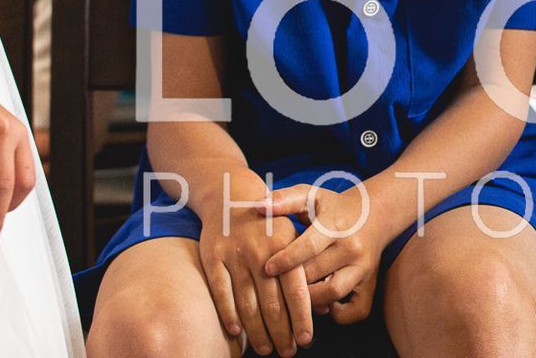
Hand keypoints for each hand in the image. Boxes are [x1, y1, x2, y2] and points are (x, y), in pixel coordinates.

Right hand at [192, 170, 312, 356]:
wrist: (231, 193)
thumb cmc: (269, 223)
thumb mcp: (292, 235)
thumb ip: (303, 270)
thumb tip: (322, 308)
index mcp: (285, 245)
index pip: (297, 291)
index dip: (302, 319)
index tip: (306, 340)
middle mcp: (260, 252)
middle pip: (273, 304)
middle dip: (282, 333)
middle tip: (288, 352)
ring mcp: (235, 256)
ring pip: (247, 304)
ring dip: (257, 332)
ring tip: (266, 349)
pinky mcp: (213, 258)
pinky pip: (221, 293)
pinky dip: (228, 315)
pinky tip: (236, 332)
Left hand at [261, 183, 385, 325]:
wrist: (376, 214)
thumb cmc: (335, 207)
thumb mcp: (312, 196)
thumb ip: (284, 200)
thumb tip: (258, 206)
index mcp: (335, 225)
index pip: (309, 246)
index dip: (286, 259)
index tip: (267, 268)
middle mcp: (352, 248)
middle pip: (316, 274)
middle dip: (290, 282)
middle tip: (271, 286)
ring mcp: (363, 270)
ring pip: (332, 293)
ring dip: (308, 299)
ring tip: (292, 296)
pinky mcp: (370, 286)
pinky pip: (353, 311)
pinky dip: (335, 314)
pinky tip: (320, 305)